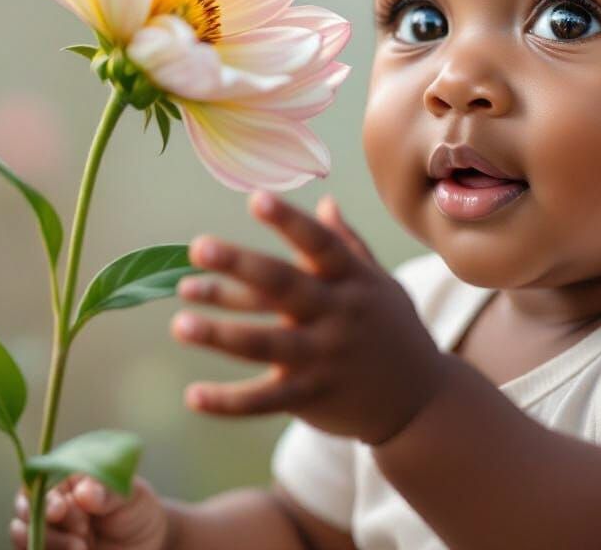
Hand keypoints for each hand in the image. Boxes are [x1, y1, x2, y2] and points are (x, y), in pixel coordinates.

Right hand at [10, 474, 168, 549]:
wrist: (145, 544)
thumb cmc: (135, 509)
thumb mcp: (131, 495)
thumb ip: (109, 492)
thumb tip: (83, 492)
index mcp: (66, 480)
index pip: (38, 484)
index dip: (44, 498)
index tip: (59, 510)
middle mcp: (50, 506)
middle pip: (25, 517)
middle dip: (50, 528)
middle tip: (82, 534)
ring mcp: (48, 534)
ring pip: (26, 541)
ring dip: (52, 547)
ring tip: (84, 548)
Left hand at [171, 191, 450, 445]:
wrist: (421, 399)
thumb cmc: (394, 329)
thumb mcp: (380, 283)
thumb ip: (349, 244)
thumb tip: (324, 202)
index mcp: (353, 280)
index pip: (320, 244)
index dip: (289, 221)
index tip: (256, 198)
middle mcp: (338, 314)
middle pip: (285, 286)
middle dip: (241, 265)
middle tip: (198, 247)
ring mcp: (324, 357)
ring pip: (266, 344)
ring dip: (221, 334)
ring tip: (179, 323)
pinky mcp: (311, 396)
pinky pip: (264, 402)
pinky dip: (228, 401)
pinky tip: (192, 395)